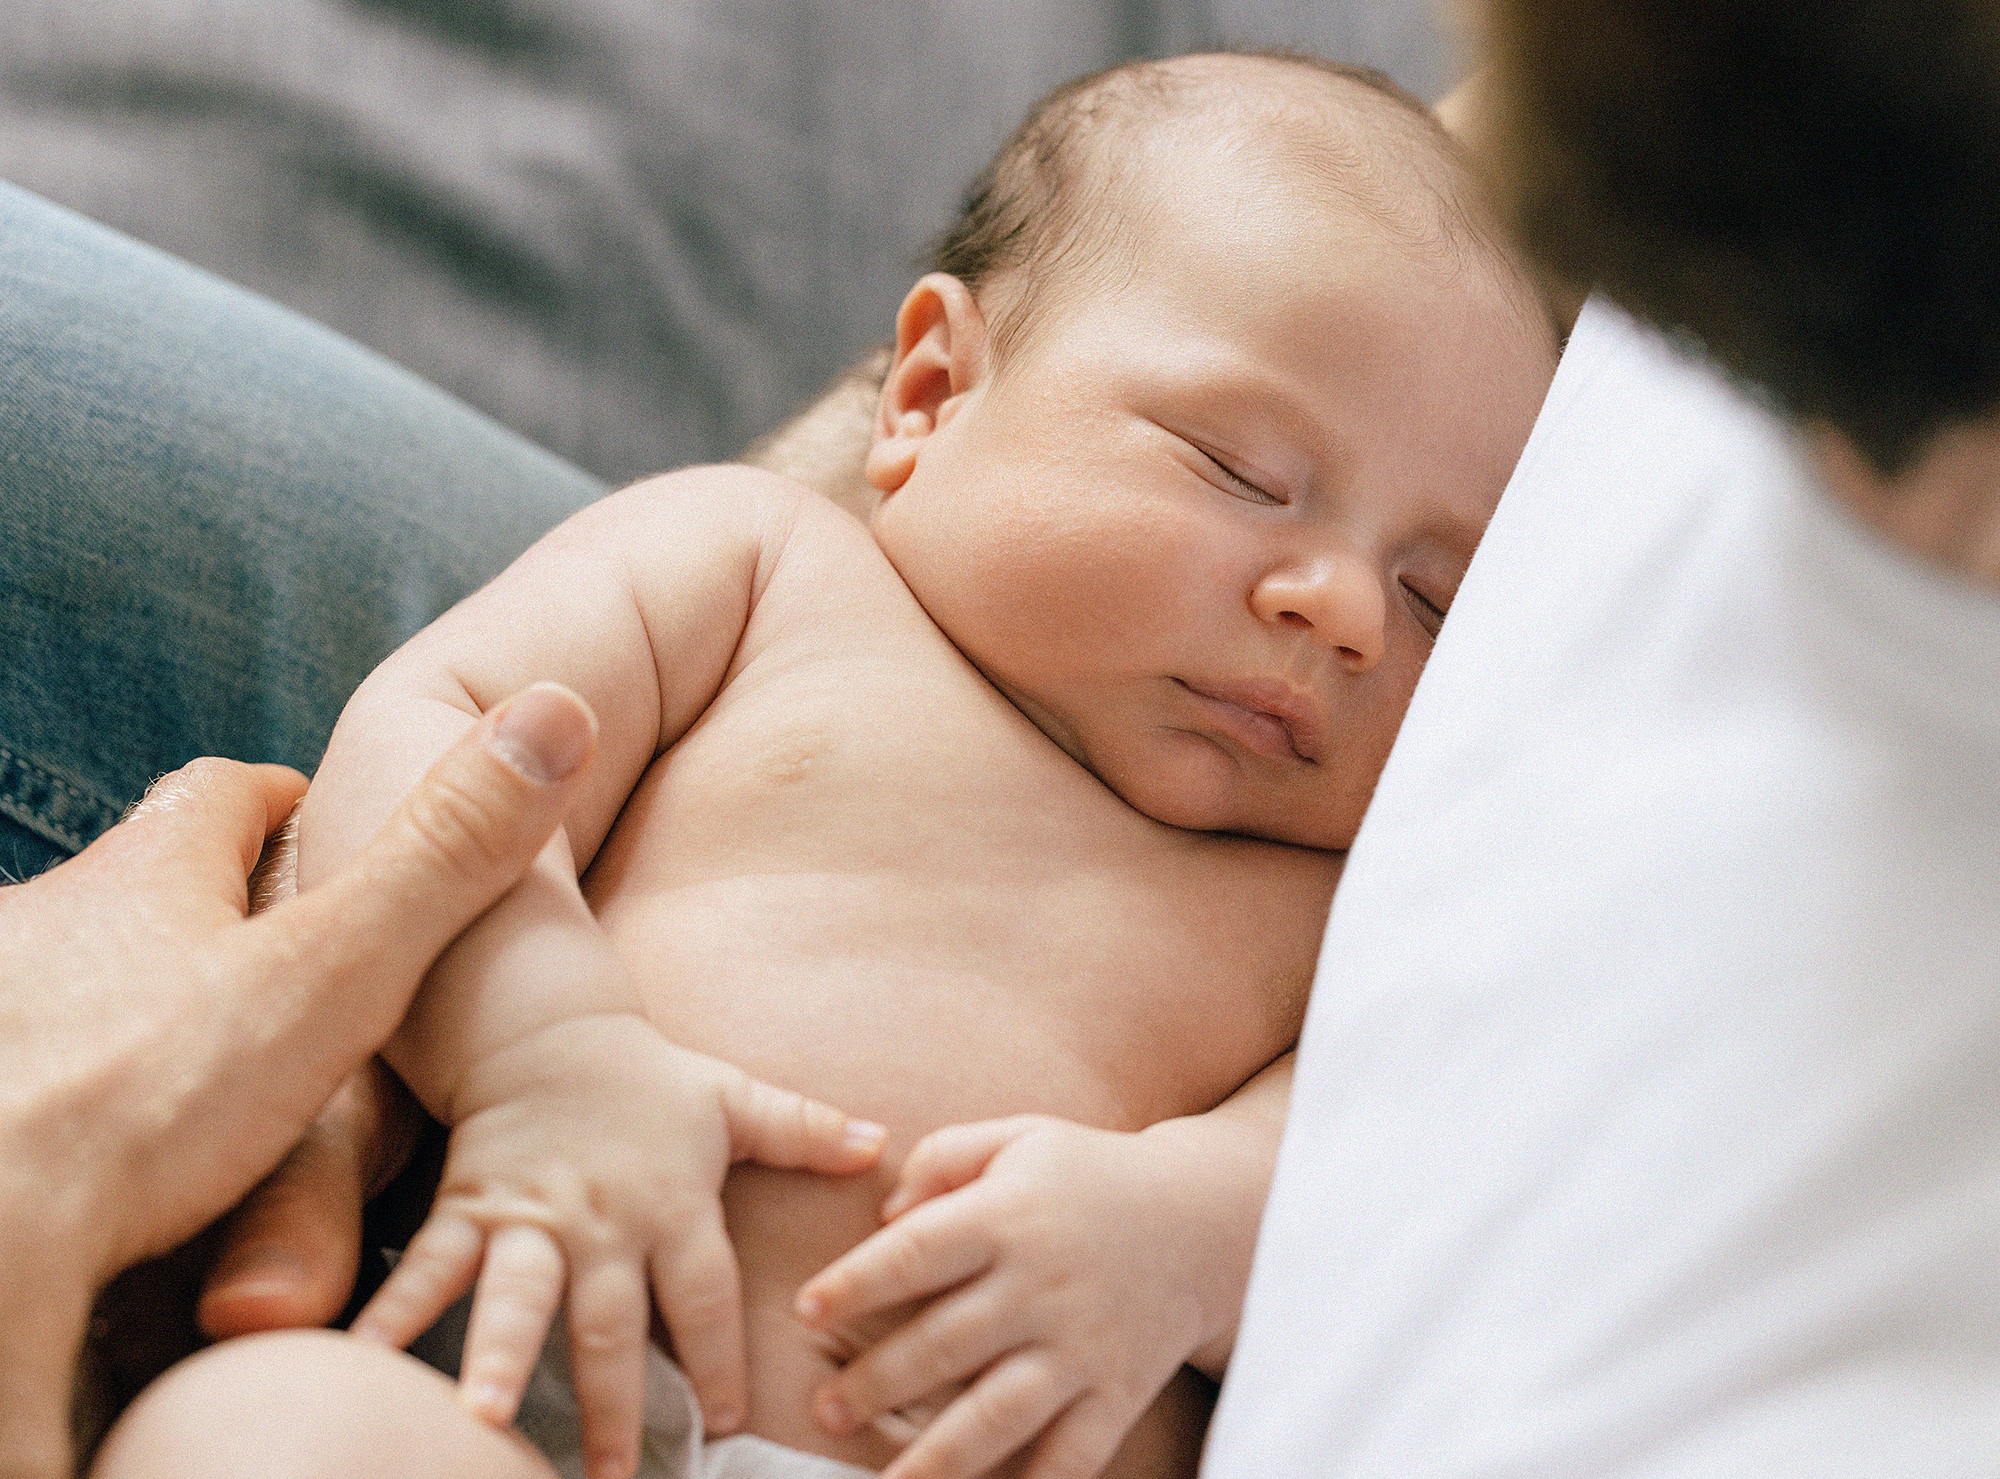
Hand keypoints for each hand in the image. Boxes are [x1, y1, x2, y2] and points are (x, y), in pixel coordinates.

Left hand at [0, 681, 596, 1478]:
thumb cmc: (143, 1105)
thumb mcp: (334, 974)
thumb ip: (443, 859)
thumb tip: (555, 717)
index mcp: (150, 872)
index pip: (220, 795)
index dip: (281, 801)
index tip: (320, 817)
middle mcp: (48, 920)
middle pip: (141, 883)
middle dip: (208, 905)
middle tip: (282, 951)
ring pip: (77, 975)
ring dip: (135, 995)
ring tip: (202, 1058)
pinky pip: (37, 1065)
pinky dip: (79, 1082)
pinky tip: (110, 1145)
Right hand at [349, 1016, 885, 1478]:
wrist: (548, 1027)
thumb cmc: (648, 1079)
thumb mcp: (734, 1096)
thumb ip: (805, 1130)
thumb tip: (884, 1145)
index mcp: (671, 1201)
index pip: (703, 1293)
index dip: (716, 1355)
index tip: (724, 1422)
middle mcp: (600, 1220)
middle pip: (607, 1318)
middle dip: (608, 1399)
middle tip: (608, 1474)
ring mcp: (528, 1218)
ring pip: (513, 1295)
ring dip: (497, 1356)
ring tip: (478, 1419)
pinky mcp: (468, 1208)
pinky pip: (428, 1267)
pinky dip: (394, 1313)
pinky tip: (359, 1362)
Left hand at [793, 1114, 1250, 1478]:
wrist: (1206, 1218)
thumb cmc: (1089, 1176)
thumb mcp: (1018, 1139)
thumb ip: (943, 1158)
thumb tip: (883, 1213)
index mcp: (1010, 1214)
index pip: (915, 1253)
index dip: (855, 1283)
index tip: (804, 1308)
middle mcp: (1043, 1284)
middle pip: (945, 1343)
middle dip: (876, 1382)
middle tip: (824, 1410)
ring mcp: (1083, 1345)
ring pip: (1000, 1413)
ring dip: (937, 1456)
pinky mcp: (1119, 1392)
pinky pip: (1073, 1455)